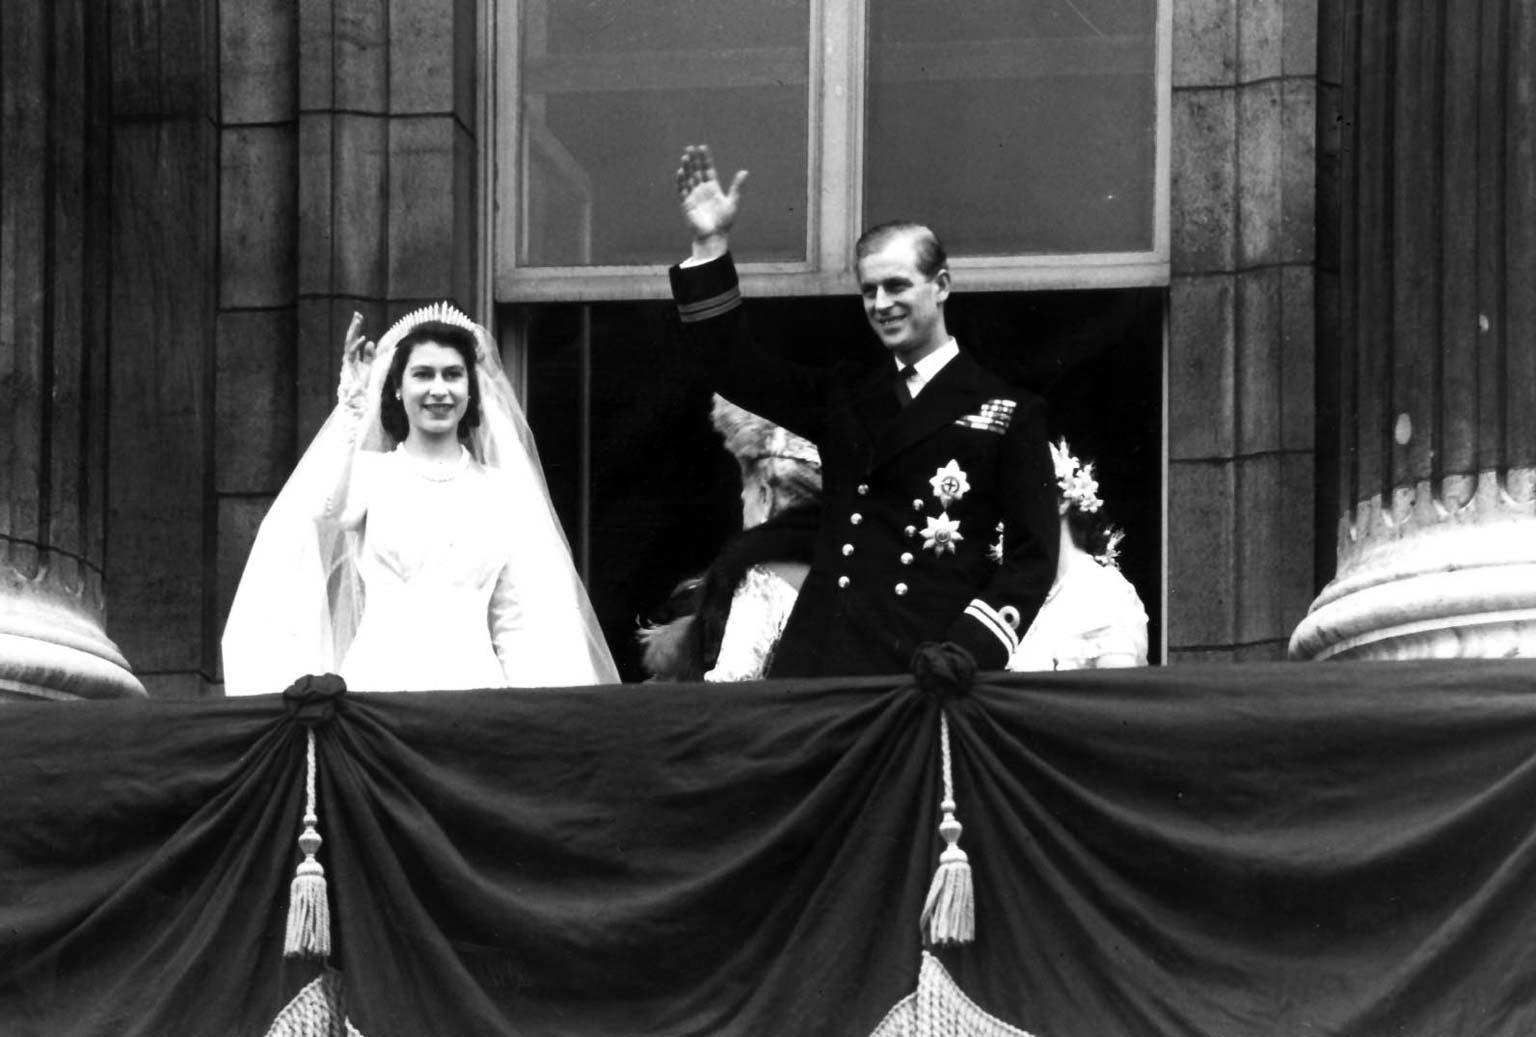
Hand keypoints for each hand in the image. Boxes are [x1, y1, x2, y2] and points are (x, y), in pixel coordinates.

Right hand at [337, 311, 375, 411]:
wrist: (357, 402)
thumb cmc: (363, 387)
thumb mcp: (369, 368)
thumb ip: (369, 356)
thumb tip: (371, 342)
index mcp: (353, 358)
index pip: (354, 340)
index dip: (356, 329)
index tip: (359, 318)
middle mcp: (348, 359)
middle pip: (350, 339)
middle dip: (353, 326)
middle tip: (357, 314)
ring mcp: (347, 363)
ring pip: (349, 344)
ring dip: (354, 332)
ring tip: (358, 321)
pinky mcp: (348, 368)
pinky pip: (351, 354)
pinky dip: (357, 346)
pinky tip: (364, 339)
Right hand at [676, 144, 747, 258]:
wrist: (714, 236)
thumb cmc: (725, 222)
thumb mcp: (733, 202)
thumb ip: (737, 187)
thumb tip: (745, 171)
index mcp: (713, 188)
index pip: (708, 169)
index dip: (705, 159)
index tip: (703, 147)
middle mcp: (702, 190)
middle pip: (697, 171)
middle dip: (694, 160)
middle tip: (691, 148)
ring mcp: (694, 196)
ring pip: (689, 178)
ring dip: (687, 167)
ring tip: (686, 156)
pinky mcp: (687, 204)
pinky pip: (682, 190)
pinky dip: (681, 181)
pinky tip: (681, 172)